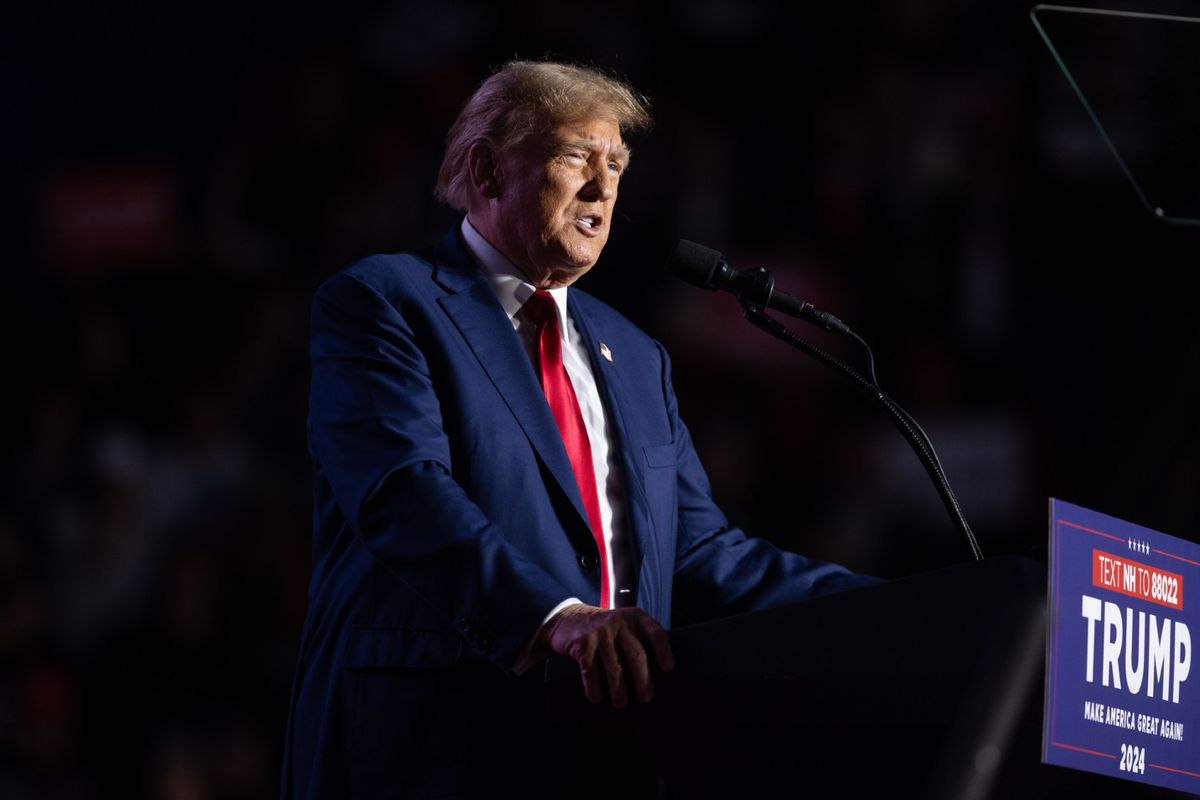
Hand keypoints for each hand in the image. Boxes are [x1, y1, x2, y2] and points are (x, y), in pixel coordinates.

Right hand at [540, 604, 674, 708]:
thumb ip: (639, 639)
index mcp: (635, 618)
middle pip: (636, 656)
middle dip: (643, 680)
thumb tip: (658, 675)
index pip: (655, 632)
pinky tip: (596, 698)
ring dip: (618, 690)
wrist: (568, 617)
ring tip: (621, 704)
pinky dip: (594, 688)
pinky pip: (591, 670)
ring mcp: (600, 632)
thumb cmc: (605, 629)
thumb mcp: (625, 624)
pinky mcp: (583, 642)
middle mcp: (619, 622)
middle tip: (646, 698)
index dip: (664, 651)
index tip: (668, 669)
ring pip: (614, 667)